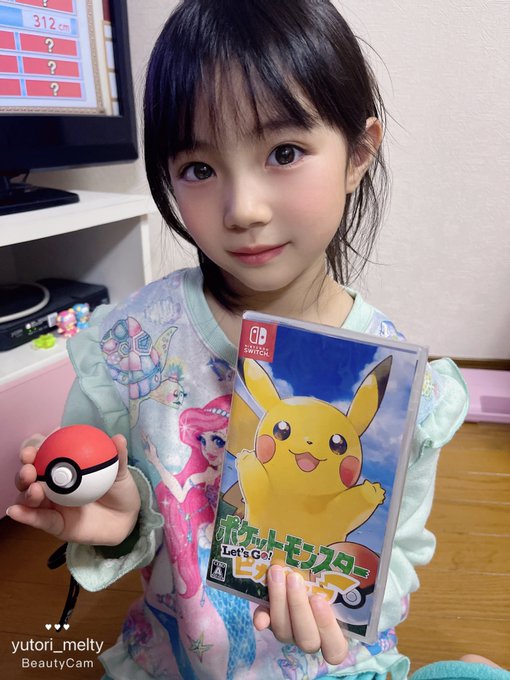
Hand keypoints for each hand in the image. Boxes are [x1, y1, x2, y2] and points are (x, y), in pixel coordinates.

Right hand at [8, 434, 139, 545]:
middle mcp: (53, 486)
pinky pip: (38, 519)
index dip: (37, 448)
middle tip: (29, 466)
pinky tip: (15, 511)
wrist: (126, 518)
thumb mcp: (120, 472)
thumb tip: (119, 438)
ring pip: (30, 497)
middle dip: (25, 469)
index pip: (45, 456)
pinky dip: (24, 515)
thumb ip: (118, 456)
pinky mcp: (53, 524)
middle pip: (31, 476)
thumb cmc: (118, 489)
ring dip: (26, 491)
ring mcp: (51, 505)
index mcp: (65, 469)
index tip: (39, 442)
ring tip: (33, 488)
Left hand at [253, 565, 347, 664]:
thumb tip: (342, 557)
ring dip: (279, 601)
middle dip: (298, 607)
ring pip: (283, 631)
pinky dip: (261, 616)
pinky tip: (259, 613)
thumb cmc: (330, 579)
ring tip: (277, 572)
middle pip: (306, 638)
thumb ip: (339, 577)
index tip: (320, 600)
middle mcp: (311, 638)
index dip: (327, 627)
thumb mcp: (337, 580)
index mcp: (334, 634)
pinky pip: (265, 623)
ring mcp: (290, 632)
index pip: (335, 649)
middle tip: (294, 578)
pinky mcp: (271, 621)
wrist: (304, 573)